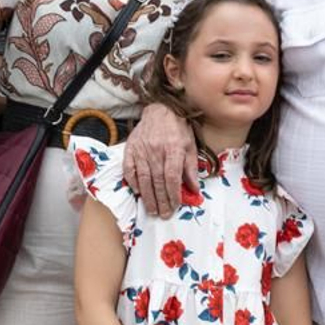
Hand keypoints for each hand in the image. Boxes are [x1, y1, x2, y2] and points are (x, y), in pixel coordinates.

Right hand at [122, 102, 198, 218]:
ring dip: (148, 197)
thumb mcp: (190, 145)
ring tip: (152, 210)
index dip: (173, 194)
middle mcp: (157, 150)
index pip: (172, 177)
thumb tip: (195, 189)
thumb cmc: (178, 128)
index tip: (175, 206)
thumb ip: (191, 168)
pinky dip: (133, 182)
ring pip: (144, 178)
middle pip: (158, 181)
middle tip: (163, 214)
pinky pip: (129, 169)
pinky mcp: (130, 149)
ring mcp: (141, 150)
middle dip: (161, 201)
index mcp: (174, 149)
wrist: (160, 109)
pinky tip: (138, 192)